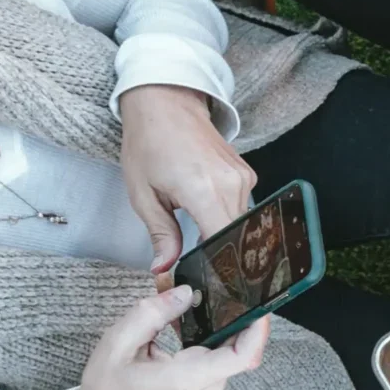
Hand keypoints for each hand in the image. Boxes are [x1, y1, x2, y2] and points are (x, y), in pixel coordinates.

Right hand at [68, 284, 268, 389]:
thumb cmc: (108, 389)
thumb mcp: (117, 344)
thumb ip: (151, 314)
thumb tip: (185, 292)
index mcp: (188, 378)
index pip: (243, 356)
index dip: (257, 328)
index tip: (256, 302)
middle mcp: (207, 385)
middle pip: (242, 347)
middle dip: (239, 314)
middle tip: (227, 284)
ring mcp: (209, 387)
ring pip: (233, 350)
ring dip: (227, 322)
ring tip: (212, 293)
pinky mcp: (205, 384)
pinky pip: (222, 355)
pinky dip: (216, 332)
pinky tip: (201, 313)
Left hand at [118, 83, 254, 271]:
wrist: (166, 101)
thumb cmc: (149, 141)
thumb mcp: (143, 193)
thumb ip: (160, 234)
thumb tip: (164, 269)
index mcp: (203, 191)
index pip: (224, 245)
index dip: (220, 270)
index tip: (211, 288)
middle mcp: (231, 185)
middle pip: (237, 239)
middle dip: (223, 260)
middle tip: (206, 277)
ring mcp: (243, 178)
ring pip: (241, 225)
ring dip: (225, 239)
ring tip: (205, 247)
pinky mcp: (245, 174)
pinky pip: (242, 208)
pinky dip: (227, 221)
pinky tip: (211, 223)